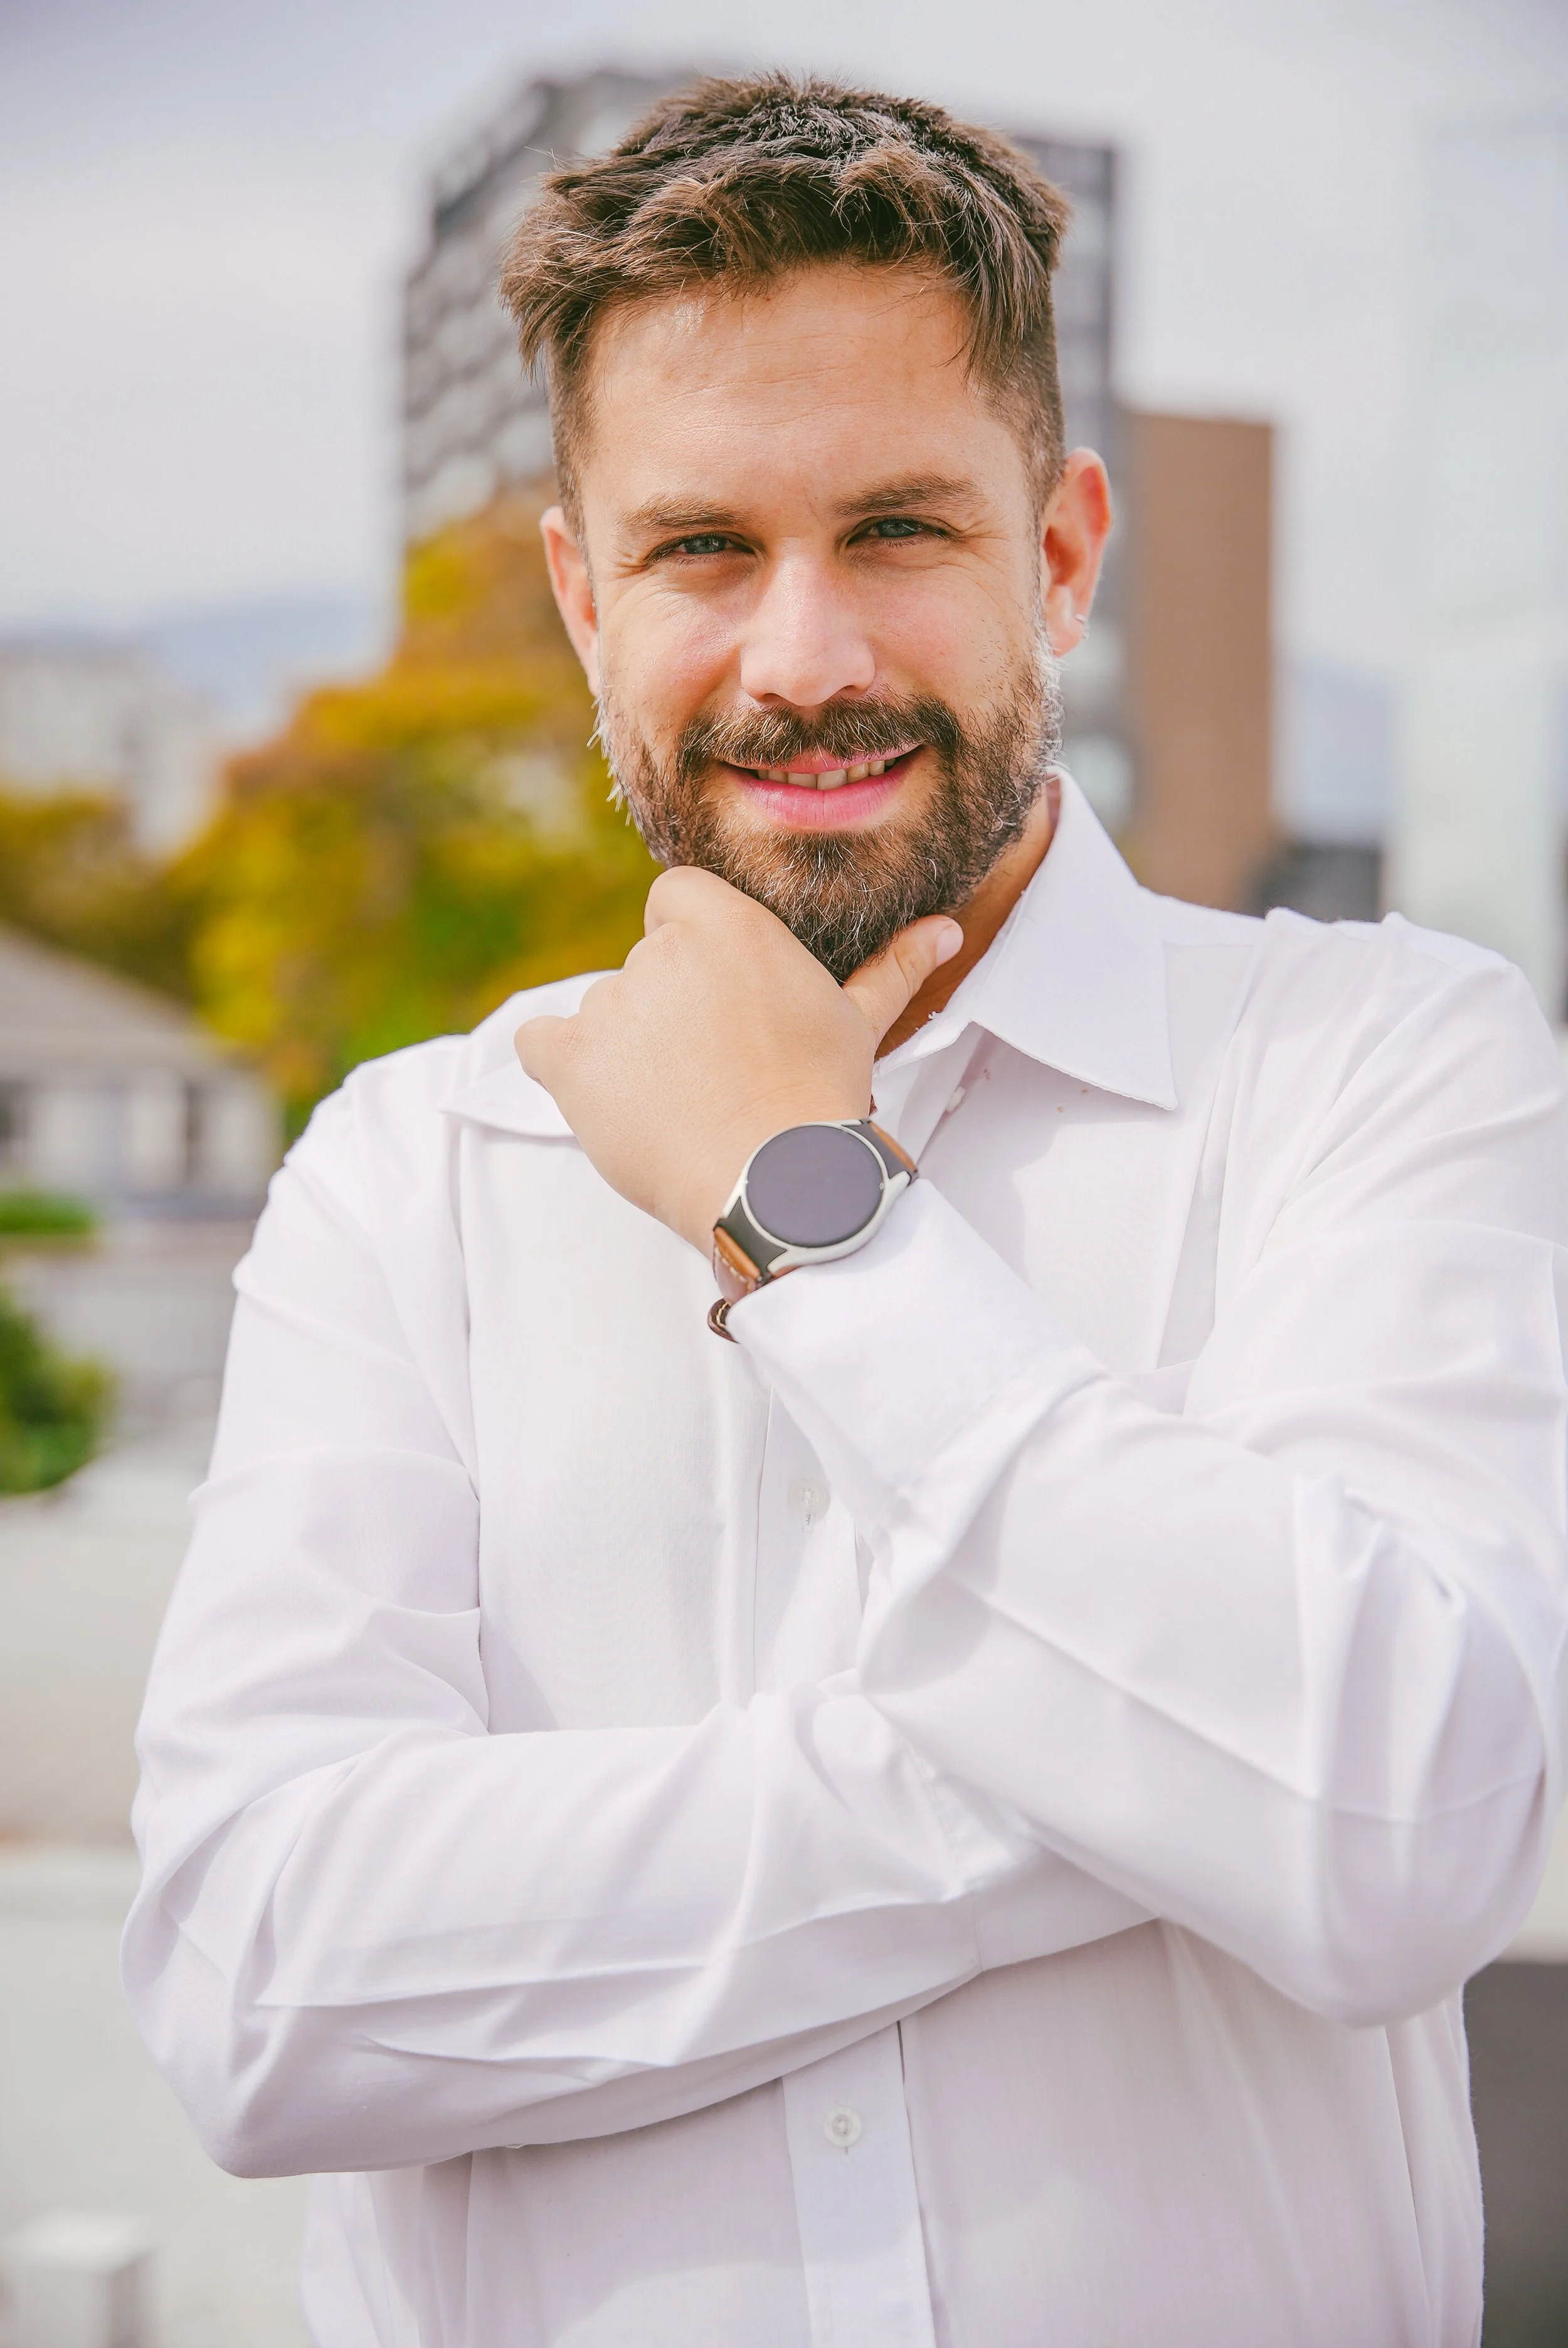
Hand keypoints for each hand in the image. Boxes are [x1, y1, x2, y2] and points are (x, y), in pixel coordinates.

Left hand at [515, 868, 961, 1253]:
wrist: (777, 1183)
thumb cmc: (820, 1102)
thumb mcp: (858, 1024)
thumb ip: (891, 967)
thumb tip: (946, 930)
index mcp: (727, 927)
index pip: (674, 898)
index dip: (692, 946)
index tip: (719, 998)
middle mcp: (662, 953)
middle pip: (645, 964)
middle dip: (670, 1009)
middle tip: (714, 1068)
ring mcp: (611, 1006)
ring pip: (604, 1011)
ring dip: (628, 1048)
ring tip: (681, 1103)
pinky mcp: (571, 1061)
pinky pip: (537, 1041)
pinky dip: (557, 1063)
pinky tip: (601, 1093)